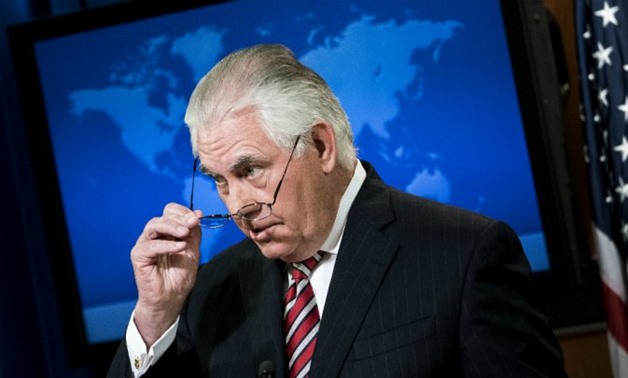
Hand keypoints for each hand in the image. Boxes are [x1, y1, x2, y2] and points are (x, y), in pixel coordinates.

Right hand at [130, 202, 201, 346]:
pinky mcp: (138, 255)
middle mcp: (155, 235)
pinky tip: (179, 247)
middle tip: (192, 224)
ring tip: (184, 233)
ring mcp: (145, 244)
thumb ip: (194, 233)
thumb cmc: (180, 276)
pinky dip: (166, 244)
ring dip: (172, 226)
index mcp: (167, 231)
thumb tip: (196, 214)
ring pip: (154, 225)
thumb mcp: (193, 250)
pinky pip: (150, 245)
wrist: (172, 298)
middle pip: (164, 216)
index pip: (171, 211)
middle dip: (180, 218)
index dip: (184, 212)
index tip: (197, 217)